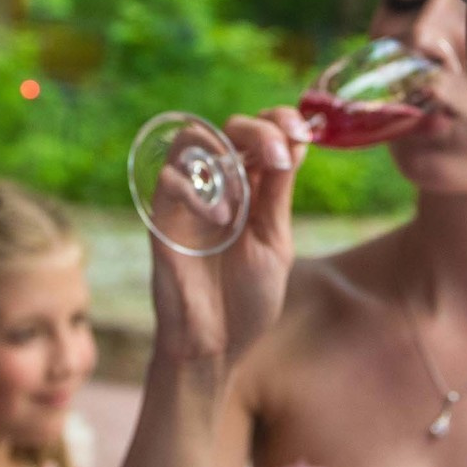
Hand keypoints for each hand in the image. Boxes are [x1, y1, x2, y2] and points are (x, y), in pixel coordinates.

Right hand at [146, 107, 303, 371]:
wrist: (215, 346)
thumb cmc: (246, 297)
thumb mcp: (274, 239)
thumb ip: (278, 192)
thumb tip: (296, 141)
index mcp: (249, 187)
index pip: (259, 131)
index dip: (280, 120)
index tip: (304, 131)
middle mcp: (216, 185)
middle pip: (229, 127)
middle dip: (260, 130)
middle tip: (280, 154)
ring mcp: (187, 199)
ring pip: (192, 139)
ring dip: (227, 151)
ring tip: (250, 188)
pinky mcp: (162, 219)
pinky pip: (169, 179)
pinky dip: (199, 189)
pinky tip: (223, 219)